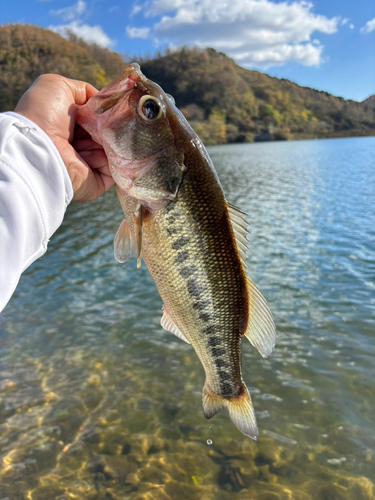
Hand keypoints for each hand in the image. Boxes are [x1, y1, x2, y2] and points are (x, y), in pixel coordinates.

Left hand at [15, 74, 114, 201]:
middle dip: (112, 128)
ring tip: (107, 138)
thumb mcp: (57, 86)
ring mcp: (88, 165)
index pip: (96, 119)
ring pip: (114, 151)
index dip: (105, 113)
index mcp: (69, 126)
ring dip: (114, 143)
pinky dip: (119, 162)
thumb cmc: (44, 115)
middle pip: (107, 135)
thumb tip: (100, 101)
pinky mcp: (96, 182)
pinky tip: (111, 152)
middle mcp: (78, 146)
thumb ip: (82, 90)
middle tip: (111, 123)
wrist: (40, 148)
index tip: (112, 109)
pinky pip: (116, 172)